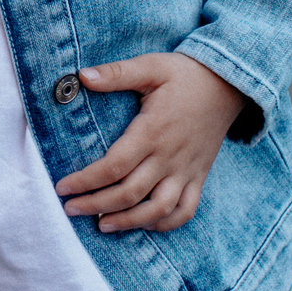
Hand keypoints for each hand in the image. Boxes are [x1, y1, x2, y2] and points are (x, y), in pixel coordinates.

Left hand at [54, 53, 245, 234]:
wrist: (229, 84)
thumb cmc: (185, 75)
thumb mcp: (150, 66)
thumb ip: (116, 73)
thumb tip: (82, 75)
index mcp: (153, 131)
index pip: (114, 166)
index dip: (86, 180)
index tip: (62, 188)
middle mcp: (169, 156)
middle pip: (130, 193)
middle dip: (96, 205)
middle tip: (70, 210)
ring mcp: (187, 170)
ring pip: (158, 208)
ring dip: (129, 222)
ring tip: (102, 224)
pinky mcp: (199, 176)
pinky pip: (186, 210)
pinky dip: (166, 223)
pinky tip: (144, 224)